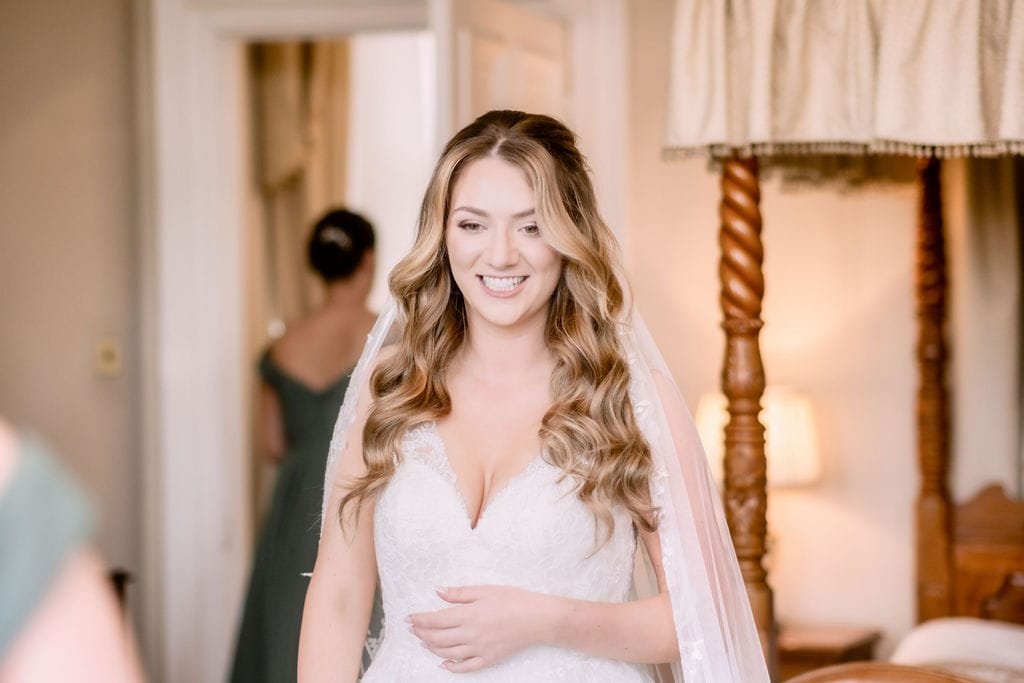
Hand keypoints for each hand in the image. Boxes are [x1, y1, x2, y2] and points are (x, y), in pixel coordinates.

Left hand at [407, 585, 548, 672]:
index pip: (435, 620)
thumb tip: (438, 591)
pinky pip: (465, 668)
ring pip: (447, 653)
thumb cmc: (514, 600)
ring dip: (431, 648)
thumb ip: (459, 593)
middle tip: (412, 629)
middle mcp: (470, 634)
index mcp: (469, 614)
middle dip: (421, 634)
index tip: (409, 618)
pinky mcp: (488, 659)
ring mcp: (479, 649)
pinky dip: (451, 667)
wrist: (538, 619)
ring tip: (423, 642)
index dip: (419, 620)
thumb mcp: (485, 590)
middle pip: (437, 638)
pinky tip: (443, 663)